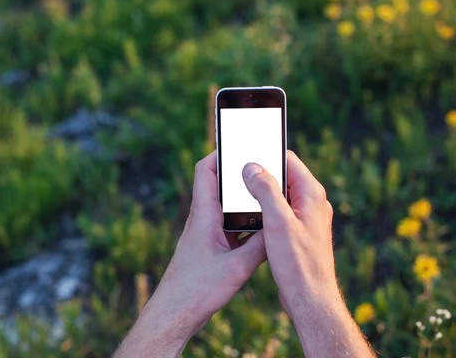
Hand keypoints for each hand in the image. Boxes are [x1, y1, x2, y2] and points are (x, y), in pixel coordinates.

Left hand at [152, 149, 265, 330]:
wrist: (175, 313)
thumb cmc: (197, 290)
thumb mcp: (237, 268)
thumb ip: (260, 246)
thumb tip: (280, 228)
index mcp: (203, 214)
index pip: (206, 170)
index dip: (221, 152)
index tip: (242, 143)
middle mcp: (202, 219)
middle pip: (220, 184)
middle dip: (240, 174)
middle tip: (264, 169)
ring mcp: (205, 233)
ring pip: (226, 206)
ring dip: (243, 200)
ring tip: (267, 197)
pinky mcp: (210, 247)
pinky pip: (229, 226)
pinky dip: (244, 222)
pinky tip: (261, 230)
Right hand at [242, 150, 338, 310]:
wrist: (310, 299)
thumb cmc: (298, 263)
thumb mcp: (278, 222)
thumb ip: (266, 190)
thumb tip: (251, 167)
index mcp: (311, 194)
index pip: (288, 160)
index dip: (266, 155)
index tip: (244, 157)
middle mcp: (312, 203)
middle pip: (284, 176)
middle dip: (261, 175)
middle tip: (237, 178)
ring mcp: (307, 218)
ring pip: (281, 195)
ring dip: (262, 194)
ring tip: (241, 198)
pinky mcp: (300, 232)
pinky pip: (281, 212)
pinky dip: (266, 211)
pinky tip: (252, 220)